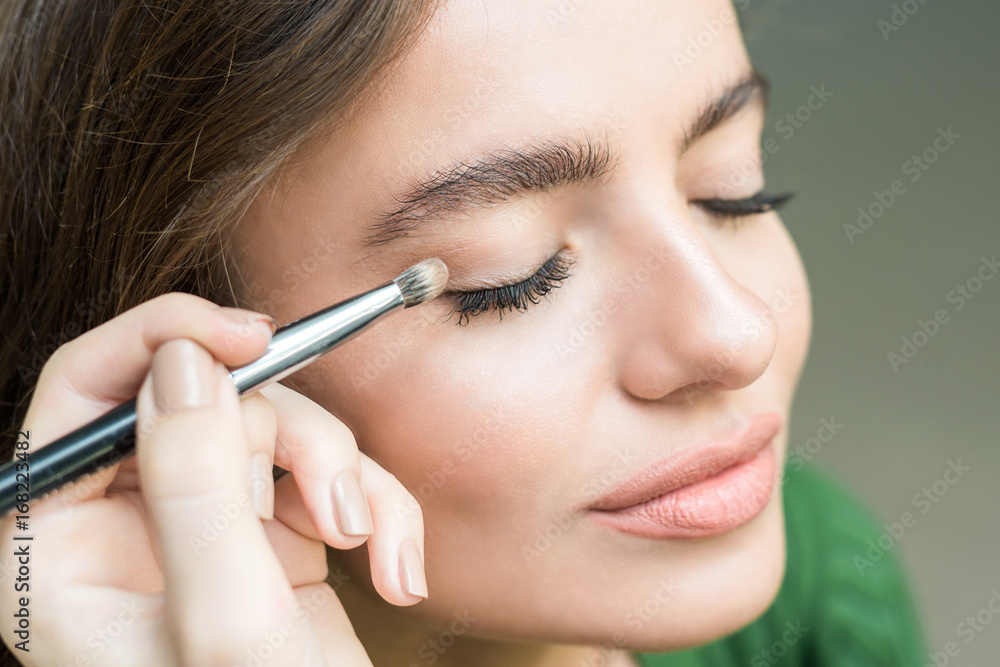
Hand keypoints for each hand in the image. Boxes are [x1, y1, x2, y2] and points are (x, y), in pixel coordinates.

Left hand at [0, 293, 426, 665]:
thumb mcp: (227, 618)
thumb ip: (191, 485)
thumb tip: (184, 362)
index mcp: (59, 550)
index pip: (85, 392)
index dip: (168, 341)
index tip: (254, 339)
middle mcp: (124, 528)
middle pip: (206, 402)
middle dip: (293, 442)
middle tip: (333, 503)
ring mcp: (202, 529)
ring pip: (277, 428)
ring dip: (343, 478)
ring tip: (370, 547)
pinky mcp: (267, 536)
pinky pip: (322, 470)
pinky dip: (371, 505)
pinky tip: (390, 563)